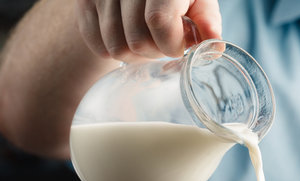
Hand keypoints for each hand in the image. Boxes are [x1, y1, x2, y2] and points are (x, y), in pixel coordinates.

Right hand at [75, 0, 220, 61]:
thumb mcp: (200, 1)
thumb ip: (208, 22)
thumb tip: (213, 49)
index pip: (159, 21)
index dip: (171, 43)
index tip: (179, 45)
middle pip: (136, 40)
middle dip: (155, 52)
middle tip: (163, 43)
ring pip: (115, 47)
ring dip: (136, 55)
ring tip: (147, 40)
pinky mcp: (85, 2)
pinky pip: (97, 45)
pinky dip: (114, 51)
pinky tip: (128, 39)